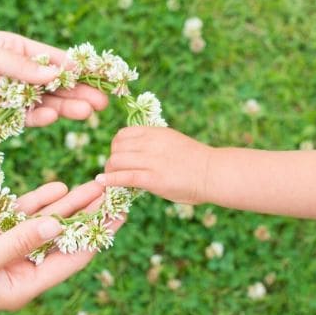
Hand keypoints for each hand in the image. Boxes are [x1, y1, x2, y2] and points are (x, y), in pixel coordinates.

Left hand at [0, 30, 107, 126]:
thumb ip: (18, 66)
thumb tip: (56, 74)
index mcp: (13, 48)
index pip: (52, 59)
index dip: (78, 68)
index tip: (102, 76)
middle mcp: (13, 73)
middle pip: (52, 85)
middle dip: (78, 92)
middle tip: (101, 103)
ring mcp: (4, 96)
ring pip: (41, 103)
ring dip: (63, 107)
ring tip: (84, 112)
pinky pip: (20, 119)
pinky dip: (36, 119)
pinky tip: (50, 117)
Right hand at [0, 181, 122, 314]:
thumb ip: (17, 242)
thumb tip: (58, 226)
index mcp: (23, 285)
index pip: (72, 257)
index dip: (99, 234)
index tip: (122, 214)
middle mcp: (20, 267)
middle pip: (65, 237)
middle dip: (90, 215)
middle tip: (116, 191)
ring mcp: (5, 246)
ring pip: (46, 221)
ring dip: (69, 204)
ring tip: (96, 183)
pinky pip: (20, 212)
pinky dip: (38, 199)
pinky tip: (60, 186)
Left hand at [95, 126, 212, 204]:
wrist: (214, 173)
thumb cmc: (196, 161)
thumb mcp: (172, 142)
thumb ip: (154, 143)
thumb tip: (134, 150)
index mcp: (156, 133)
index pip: (123, 134)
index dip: (116, 146)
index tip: (119, 156)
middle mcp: (151, 144)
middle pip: (116, 147)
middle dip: (112, 159)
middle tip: (114, 170)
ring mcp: (152, 161)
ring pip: (117, 161)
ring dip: (110, 170)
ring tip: (111, 178)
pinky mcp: (153, 179)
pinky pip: (124, 176)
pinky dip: (110, 179)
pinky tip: (102, 181)